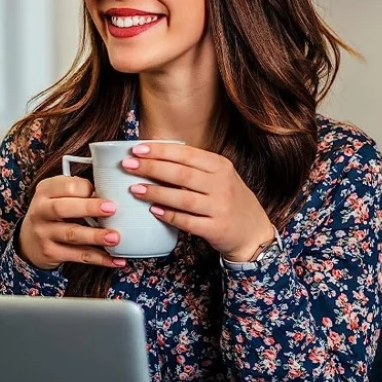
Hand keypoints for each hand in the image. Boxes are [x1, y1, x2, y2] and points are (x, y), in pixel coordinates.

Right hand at [17, 174, 126, 269]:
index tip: (105, 193)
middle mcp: (40, 211)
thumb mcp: (56, 196)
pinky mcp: (51, 253)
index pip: (65, 186)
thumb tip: (107, 196)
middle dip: (88, 208)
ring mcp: (44, 233)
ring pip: (71, 234)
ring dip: (94, 236)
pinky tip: (115, 259)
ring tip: (114, 237)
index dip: (86, 189)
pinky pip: (78, 256)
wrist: (29, 241)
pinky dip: (99, 258)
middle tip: (111, 209)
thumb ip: (76, 192)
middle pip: (62, 208)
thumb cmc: (51, 214)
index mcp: (45, 191)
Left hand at [120, 142, 276, 262]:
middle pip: (181, 173)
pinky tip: (154, 211)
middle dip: (151, 168)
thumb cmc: (228, 199)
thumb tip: (153, 157)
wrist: (254, 232)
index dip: (160, 151)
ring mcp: (220, 208)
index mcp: (220, 166)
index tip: (137, 149)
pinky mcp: (216, 229)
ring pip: (182, 198)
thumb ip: (193, 167)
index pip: (186, 154)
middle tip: (128, 166)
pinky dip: (169, 216)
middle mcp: (222, 185)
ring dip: (156, 192)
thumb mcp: (219, 177)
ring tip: (134, 189)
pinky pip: (187, 221)